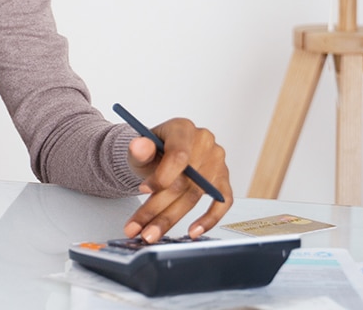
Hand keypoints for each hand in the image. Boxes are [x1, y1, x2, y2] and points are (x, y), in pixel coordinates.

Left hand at [123, 117, 230, 242]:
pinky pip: (222, 202)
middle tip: (142, 229)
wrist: (159, 153)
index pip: (179, 155)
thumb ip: (138, 149)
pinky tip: (194, 232)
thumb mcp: (139, 148)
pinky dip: (209, 219)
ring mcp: (217, 161)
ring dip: (172, 219)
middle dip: (159, 209)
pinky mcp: (223, 179)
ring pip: (196, 195)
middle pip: (184, 182)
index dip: (162, 176)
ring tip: (152, 234)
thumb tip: (139, 146)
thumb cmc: (151, 151)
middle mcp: (204, 142)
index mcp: (183, 129)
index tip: (143, 190)